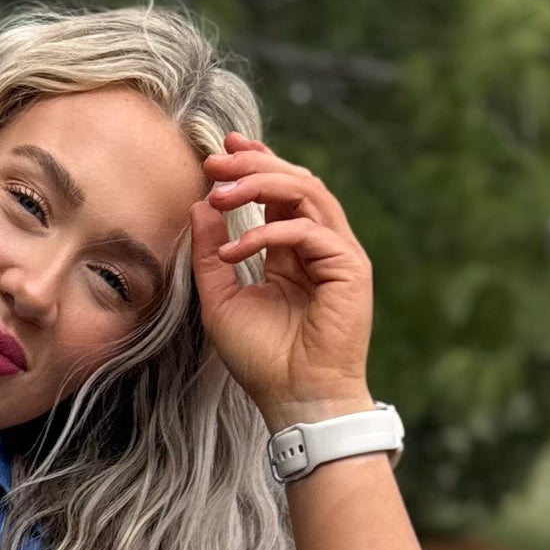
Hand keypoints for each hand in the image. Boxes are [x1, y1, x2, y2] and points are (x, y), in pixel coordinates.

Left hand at [190, 133, 376, 431]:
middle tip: (215, 160)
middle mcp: (319, 245)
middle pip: (296, 181)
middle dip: (253, 164)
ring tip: (219, 193)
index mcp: (293, 250)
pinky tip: (234, 250)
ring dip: (260, 185)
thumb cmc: (262, 359)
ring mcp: (338, 254)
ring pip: (308, 193)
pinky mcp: (349, 268)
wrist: (295, 400)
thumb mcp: (221, 300)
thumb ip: (211, 254)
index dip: (255, 163)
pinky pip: (309, 231)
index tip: (221, 149)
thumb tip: (200, 206)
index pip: (280, 191)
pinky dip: (268, 234)